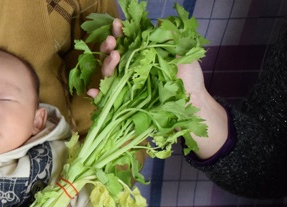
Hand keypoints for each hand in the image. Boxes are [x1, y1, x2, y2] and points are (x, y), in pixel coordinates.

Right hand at [88, 18, 227, 159]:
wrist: (193, 103)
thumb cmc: (189, 79)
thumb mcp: (183, 54)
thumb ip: (169, 39)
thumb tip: (154, 23)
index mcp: (143, 56)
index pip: (126, 43)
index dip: (119, 33)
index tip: (117, 25)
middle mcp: (131, 70)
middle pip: (112, 57)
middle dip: (109, 47)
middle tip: (112, 41)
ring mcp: (126, 87)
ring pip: (107, 74)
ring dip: (106, 64)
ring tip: (115, 57)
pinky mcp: (123, 103)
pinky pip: (106, 99)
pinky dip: (97, 96)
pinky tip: (93, 92)